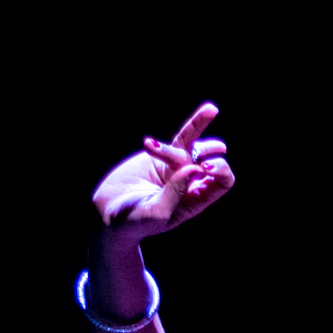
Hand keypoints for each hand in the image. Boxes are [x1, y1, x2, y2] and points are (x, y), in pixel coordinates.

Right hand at [91, 102, 233, 239]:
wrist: (110, 211)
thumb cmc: (136, 221)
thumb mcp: (158, 213)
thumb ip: (176, 193)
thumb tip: (195, 168)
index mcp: (196, 200)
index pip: (222, 183)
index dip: (220, 171)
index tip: (203, 167)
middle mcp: (191, 182)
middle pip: (213, 161)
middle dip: (211, 154)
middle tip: (198, 159)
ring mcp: (177, 167)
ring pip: (196, 144)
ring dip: (201, 129)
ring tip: (208, 112)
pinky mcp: (162, 155)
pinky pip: (181, 137)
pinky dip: (193, 125)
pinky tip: (209, 111)